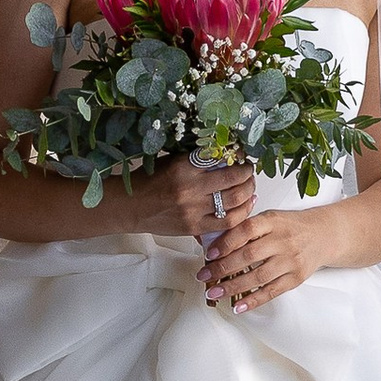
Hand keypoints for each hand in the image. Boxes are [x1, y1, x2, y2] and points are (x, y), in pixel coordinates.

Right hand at [121, 158, 255, 253]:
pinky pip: (227, 222)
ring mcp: (194, 210)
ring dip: (248, 191)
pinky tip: (246, 204)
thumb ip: (196, 160)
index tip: (240, 153)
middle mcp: (190, 189)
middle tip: (249, 169)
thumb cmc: (149, 182)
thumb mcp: (171, 161)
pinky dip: (242, 212)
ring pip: (234, 200)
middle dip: (247, 172)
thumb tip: (225, 154)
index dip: (236, 154)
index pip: (219, 157)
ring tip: (250, 185)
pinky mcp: (194, 227)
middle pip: (233, 179)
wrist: (131, 207)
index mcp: (183, 167)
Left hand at [199, 190, 320, 315]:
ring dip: (233, 287)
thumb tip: (214, 244)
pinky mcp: (295, 278)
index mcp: (272, 221)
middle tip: (204, 276)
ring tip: (214, 292)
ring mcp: (290, 260)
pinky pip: (272, 291)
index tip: (209, 254)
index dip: (225, 243)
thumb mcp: (270, 219)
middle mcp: (282, 240)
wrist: (323, 235)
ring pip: (258, 277)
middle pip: (249, 255)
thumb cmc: (291, 227)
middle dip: (222, 268)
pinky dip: (253, 300)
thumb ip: (246, 228)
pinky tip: (238, 306)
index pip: (246, 230)